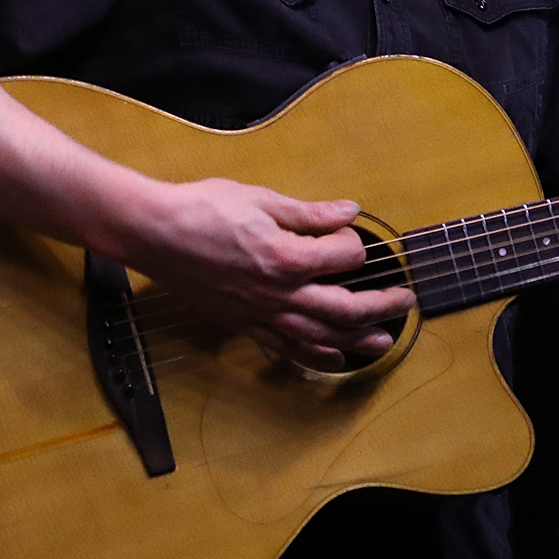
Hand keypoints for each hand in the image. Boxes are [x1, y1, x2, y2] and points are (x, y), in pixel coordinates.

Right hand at [116, 179, 416, 369]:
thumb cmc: (202, 209)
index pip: (344, 257)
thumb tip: (348, 212)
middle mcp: (278, 294)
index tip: (355, 234)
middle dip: (381, 307)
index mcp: (287, 258)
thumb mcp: (262, 200)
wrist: (153, 232)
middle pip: (345, 310)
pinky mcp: (243, 324)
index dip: (356, 243)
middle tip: (405, 301)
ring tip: (383, 341)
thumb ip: (310, 213)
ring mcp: (260, 314)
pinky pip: (284, 348)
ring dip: (356, 341)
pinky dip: (313, 356)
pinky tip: (333, 359)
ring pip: (319, 337)